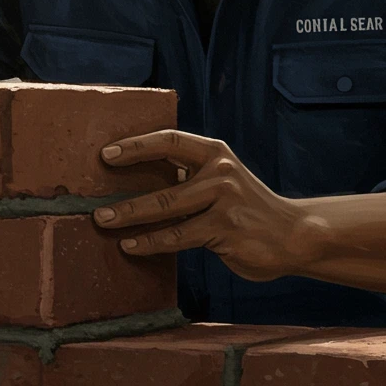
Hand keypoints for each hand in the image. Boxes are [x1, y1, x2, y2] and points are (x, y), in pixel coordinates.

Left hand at [94, 130, 306, 281]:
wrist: (291, 233)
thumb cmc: (247, 207)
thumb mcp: (223, 179)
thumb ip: (191, 176)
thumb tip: (140, 178)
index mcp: (215, 153)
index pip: (171, 140)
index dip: (137, 145)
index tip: (106, 154)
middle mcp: (219, 172)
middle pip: (163, 182)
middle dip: (125, 194)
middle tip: (94, 204)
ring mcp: (224, 201)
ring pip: (167, 210)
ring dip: (131, 217)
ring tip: (103, 222)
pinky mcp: (225, 230)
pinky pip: (179, 236)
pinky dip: (151, 242)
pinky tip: (131, 246)